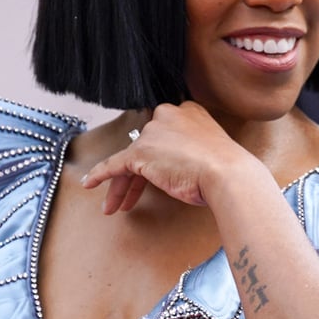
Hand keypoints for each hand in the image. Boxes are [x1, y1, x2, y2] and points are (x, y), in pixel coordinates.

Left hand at [80, 103, 253, 213]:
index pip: (164, 134)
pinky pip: (113, 164)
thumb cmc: (229, 171)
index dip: (158, 157)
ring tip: (117, 206)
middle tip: (132, 196)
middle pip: (145, 148)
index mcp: (189, 112)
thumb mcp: (213, 153)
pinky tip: (90, 184)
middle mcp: (168, 115)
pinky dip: (100, 175)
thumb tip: (182, 170)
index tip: (155, 173)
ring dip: (122, 186)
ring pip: (130, 161)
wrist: (228, 175)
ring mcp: (153, 133)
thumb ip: (195, 153)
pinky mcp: (140, 153)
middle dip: (138, 175)